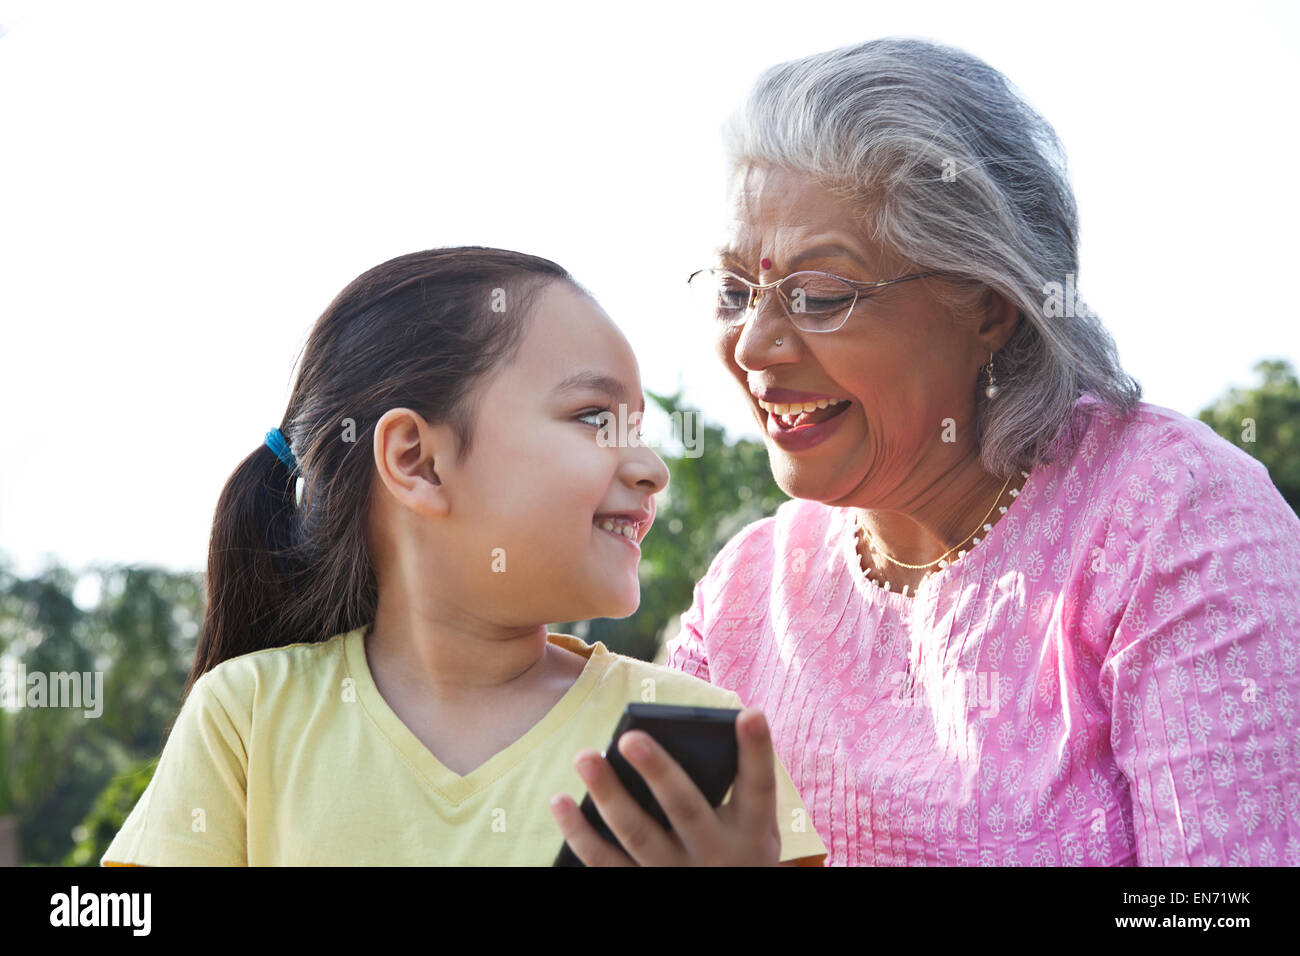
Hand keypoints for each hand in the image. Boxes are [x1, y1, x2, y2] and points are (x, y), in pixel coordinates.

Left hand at [549, 706, 781, 865]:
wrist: (727, 911)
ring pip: (638, 835)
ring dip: (607, 794)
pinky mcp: (644, 888)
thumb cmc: (737, 853)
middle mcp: (716, 856)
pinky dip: (579, 833)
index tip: (751, 713)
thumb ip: (731, 790)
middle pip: (685, 809)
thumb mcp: (752, 831)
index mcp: (751, 832)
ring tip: (585, 756)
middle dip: (658, 772)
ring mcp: (676, 875)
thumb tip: (683, 735)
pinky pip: (604, 863)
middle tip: (630, 737)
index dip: (757, 750)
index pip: (759, 786)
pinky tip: (559, 801)